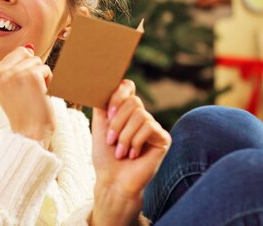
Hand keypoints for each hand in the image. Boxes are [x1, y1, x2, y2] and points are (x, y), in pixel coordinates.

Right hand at [0, 8, 54, 142]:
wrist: (30, 131)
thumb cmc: (24, 110)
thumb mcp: (11, 86)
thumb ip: (15, 66)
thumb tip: (29, 46)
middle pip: (22, 50)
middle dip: (30, 65)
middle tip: (26, 89)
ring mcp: (10, 74)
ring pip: (35, 58)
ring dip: (39, 73)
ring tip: (33, 93)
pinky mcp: (27, 75)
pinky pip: (44, 66)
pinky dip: (47, 78)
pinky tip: (40, 93)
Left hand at [90, 80, 170, 224]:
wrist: (112, 180)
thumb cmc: (104, 155)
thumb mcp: (99, 124)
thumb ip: (103, 103)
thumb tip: (103, 81)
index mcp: (125, 110)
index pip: (127, 86)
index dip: (118, 95)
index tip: (108, 113)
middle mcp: (141, 115)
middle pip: (133, 101)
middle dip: (117, 123)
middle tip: (111, 141)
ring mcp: (153, 126)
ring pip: (140, 115)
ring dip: (124, 136)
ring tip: (120, 152)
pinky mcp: (163, 138)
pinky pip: (149, 127)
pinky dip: (135, 142)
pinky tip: (133, 155)